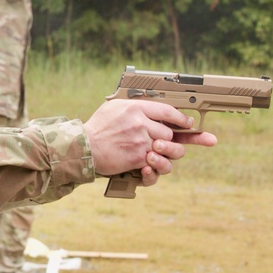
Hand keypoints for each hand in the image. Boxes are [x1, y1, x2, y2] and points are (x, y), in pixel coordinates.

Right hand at [84, 99, 217, 183]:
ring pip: (167, 149)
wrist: (84, 147)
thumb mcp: (113, 107)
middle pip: (169, 132)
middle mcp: (140, 123)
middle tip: (162, 141)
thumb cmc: (97, 127)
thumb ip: (133, 106)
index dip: (181, 118)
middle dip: (168, 139)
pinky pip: (156, 162)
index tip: (187, 122)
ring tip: (157, 153)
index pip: (167, 110)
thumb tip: (151, 108)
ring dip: (165, 153)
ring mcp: (141, 141)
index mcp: (135, 108)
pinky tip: (146, 164)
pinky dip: (154, 165)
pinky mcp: (139, 158)